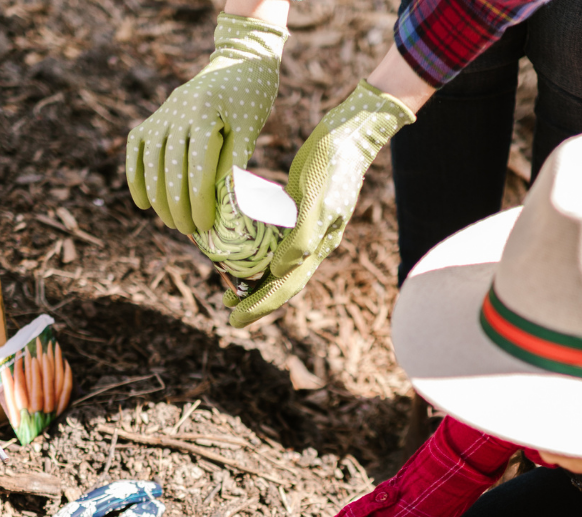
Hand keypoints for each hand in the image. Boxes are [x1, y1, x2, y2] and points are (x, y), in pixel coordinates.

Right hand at [126, 13, 288, 233]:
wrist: (236, 64)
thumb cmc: (249, 102)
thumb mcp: (249, 131)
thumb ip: (235, 164)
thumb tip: (228, 207)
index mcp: (203, 115)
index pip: (197, 168)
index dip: (199, 201)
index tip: (205, 226)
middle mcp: (176, 112)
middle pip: (171, 169)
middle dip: (178, 206)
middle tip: (189, 232)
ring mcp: (161, 114)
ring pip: (151, 162)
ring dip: (158, 198)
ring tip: (172, 224)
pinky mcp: (153, 117)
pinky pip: (136, 148)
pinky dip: (136, 176)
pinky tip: (143, 204)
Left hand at [226, 79, 413, 326]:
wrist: (353, 131)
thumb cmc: (334, 161)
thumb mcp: (316, 197)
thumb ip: (301, 236)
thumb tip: (279, 270)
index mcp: (317, 245)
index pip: (285, 286)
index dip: (259, 305)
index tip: (234, 320)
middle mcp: (313, 243)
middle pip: (281, 281)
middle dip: (254, 298)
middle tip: (228, 310)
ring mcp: (308, 228)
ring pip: (279, 264)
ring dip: (256, 278)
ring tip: (232, 286)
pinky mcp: (302, 210)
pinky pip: (278, 240)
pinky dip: (260, 250)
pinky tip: (245, 247)